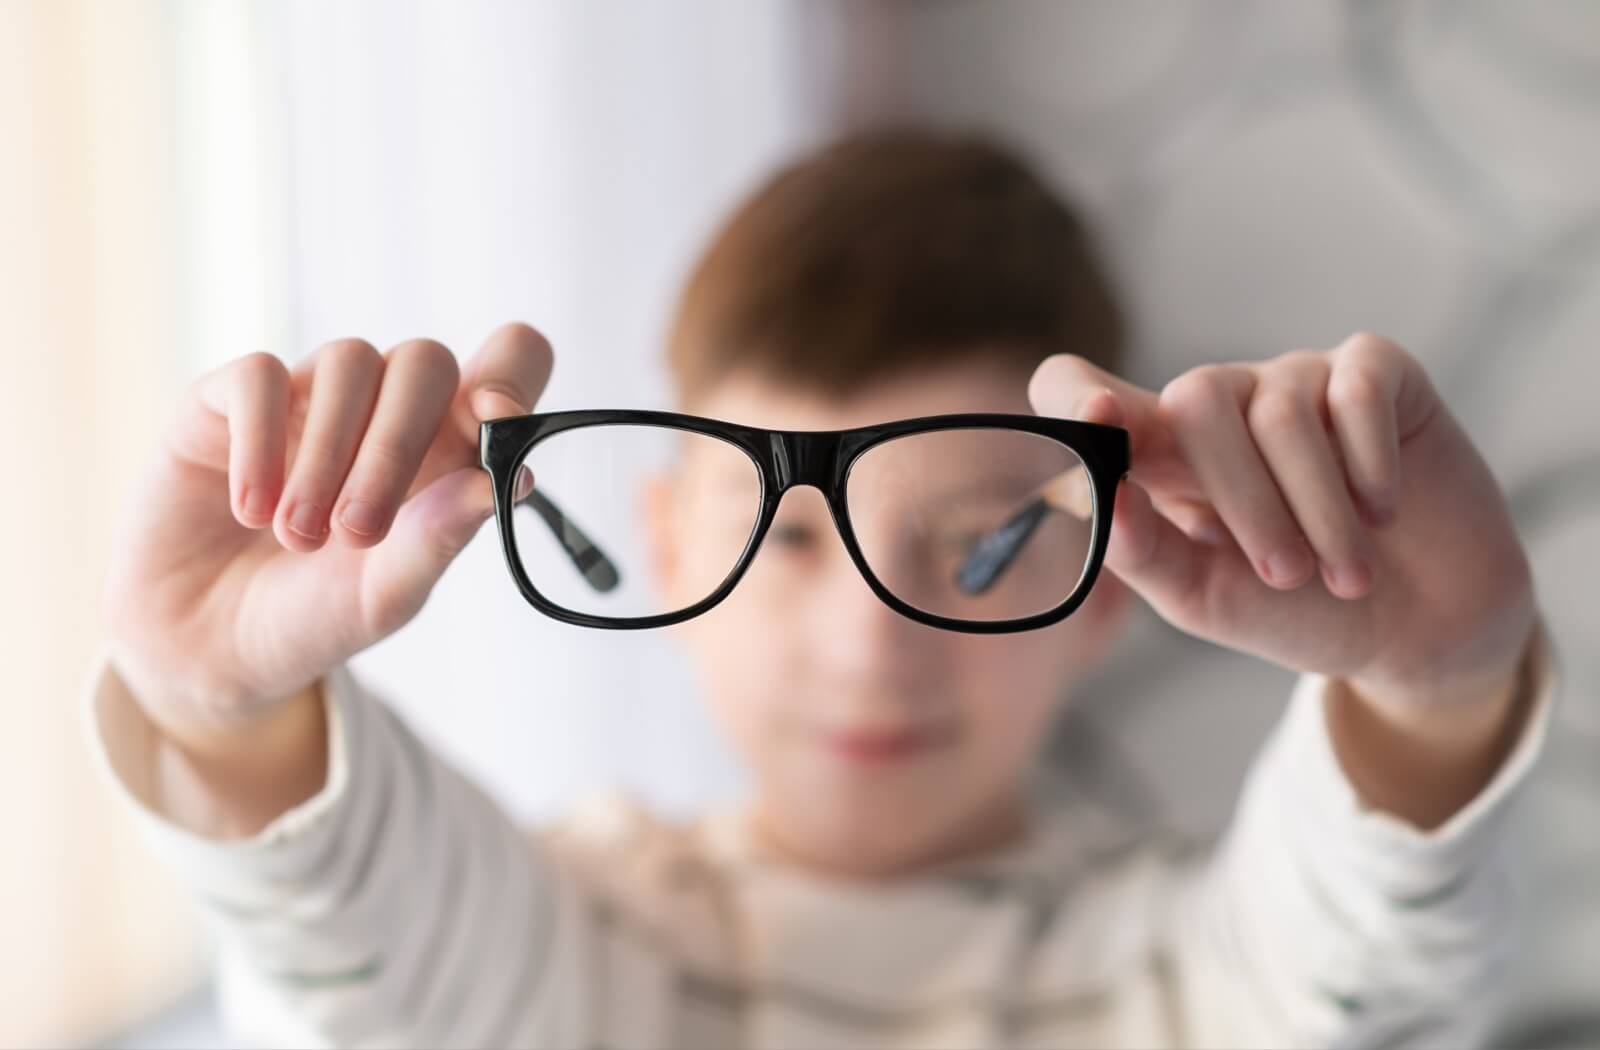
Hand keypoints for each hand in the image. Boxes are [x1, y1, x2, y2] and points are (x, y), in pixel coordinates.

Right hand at [103, 323, 551, 761]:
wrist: (206, 651)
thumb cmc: (313, 616)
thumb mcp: (386, 595)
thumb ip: (442, 537)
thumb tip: (511, 479)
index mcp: (445, 448)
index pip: (506, 364)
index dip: (512, 374)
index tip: (495, 418)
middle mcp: (383, 409)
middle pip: (424, 361)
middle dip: (397, 444)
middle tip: (357, 532)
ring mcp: (307, 396)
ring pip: (348, 361)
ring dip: (327, 455)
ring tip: (299, 537)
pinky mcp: (228, 399)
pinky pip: (259, 374)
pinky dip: (261, 441)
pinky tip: (251, 509)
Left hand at [1028, 333, 1537, 735]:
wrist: (1418, 631)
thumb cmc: (1295, 609)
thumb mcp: (1205, 598)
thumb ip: (1142, 552)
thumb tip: (1101, 495)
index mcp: (1158, 455)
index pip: (1079, 389)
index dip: (1076, 396)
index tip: (1101, 423)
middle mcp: (1220, 403)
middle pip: (1195, 403)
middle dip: (1245, 503)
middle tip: (1289, 578)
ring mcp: (1296, 380)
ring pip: (1282, 412)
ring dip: (1318, 508)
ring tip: (1345, 573)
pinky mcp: (1374, 371)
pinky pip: (1358, 390)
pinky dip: (1370, 463)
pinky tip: (1383, 510)